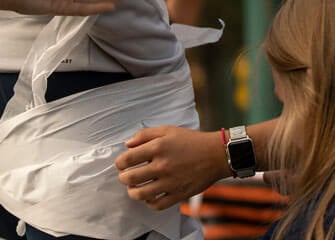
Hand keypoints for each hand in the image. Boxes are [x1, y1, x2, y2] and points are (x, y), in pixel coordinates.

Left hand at [115, 126, 230, 210]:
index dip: (119, 163)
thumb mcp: (168, 130)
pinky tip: (149, 197)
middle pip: (130, 178)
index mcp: (158, 147)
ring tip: (134, 189)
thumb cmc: (191, 141)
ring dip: (132, 192)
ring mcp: (170, 182)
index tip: (121, 165)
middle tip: (125, 177)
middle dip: (123, 178)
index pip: (127, 159)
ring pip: (141, 194)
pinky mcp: (179, 194)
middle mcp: (162, 166)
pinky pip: (158, 205)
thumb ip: (145, 134)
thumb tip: (127, 144)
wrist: (216, 154)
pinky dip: (149, 203)